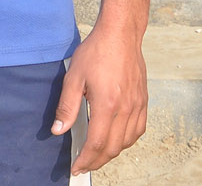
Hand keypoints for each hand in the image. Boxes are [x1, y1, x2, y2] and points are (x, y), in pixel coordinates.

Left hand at [51, 25, 148, 172]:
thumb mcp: (74, 77)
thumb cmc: (97, 52)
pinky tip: (117, 140)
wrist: (121, 34)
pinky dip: (127, 141)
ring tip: (97, 156)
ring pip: (127, 142)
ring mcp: (137, 105)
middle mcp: (125, 108)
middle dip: (97, 162)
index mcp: (107, 104)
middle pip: (112, 148)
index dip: (85, 160)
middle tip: (84, 165)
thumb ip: (67, 106)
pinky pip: (138, 130)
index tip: (76, 167)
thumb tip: (58, 129)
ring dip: (112, 153)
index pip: (96, 144)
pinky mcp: (143, 100)